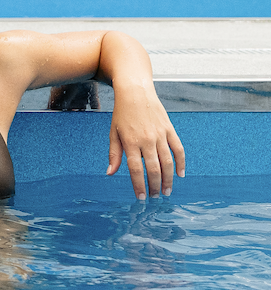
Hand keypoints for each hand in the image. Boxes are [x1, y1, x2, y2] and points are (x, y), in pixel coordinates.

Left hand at [108, 83, 185, 197]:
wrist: (135, 92)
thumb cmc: (122, 113)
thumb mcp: (113, 133)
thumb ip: (114, 154)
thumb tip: (110, 173)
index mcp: (130, 142)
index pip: (135, 169)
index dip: (138, 185)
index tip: (140, 197)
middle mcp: (146, 140)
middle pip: (153, 169)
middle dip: (154, 186)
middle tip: (154, 197)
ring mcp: (160, 135)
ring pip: (167, 162)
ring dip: (168, 179)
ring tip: (167, 191)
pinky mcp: (169, 130)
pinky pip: (178, 149)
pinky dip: (181, 163)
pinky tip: (180, 174)